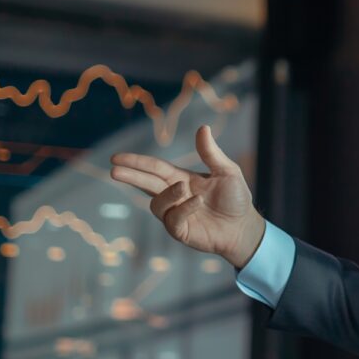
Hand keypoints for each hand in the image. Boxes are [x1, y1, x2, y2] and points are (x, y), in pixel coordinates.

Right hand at [109, 125, 264, 267]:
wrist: (245, 227)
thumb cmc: (236, 198)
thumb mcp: (227, 171)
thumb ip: (211, 153)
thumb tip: (202, 127)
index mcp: (181, 179)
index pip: (155, 168)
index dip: (137, 162)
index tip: (116, 158)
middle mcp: (175, 196)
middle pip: (147, 184)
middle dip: (131, 176)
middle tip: (114, 171)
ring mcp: (176, 214)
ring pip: (157, 203)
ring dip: (167, 194)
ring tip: (182, 188)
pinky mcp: (181, 231)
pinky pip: (173, 219)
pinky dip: (183, 209)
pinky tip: (198, 202)